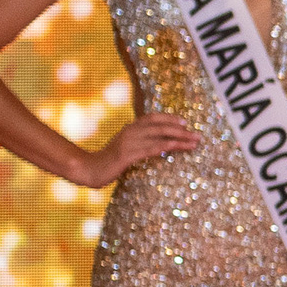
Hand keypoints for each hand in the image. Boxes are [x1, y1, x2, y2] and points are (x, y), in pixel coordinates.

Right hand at [77, 113, 198, 187]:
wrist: (89, 169)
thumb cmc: (110, 160)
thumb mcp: (126, 147)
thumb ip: (140, 142)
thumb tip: (160, 143)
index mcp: (130, 128)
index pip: (152, 118)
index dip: (169, 118)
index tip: (185, 121)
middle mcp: (130, 131)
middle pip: (159, 126)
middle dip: (180, 130)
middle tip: (197, 135)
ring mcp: (128, 142)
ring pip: (159, 137)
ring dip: (179, 140)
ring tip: (194, 143)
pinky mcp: (127, 155)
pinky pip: (150, 149)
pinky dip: (165, 148)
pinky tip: (176, 148)